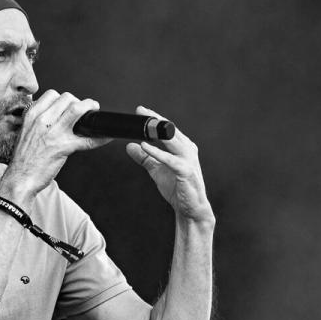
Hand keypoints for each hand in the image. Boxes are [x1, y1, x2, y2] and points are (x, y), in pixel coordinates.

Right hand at [0, 90, 110, 200]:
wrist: (20, 179)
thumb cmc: (23, 159)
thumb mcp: (27, 132)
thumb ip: (40, 121)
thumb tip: (58, 115)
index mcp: (32, 115)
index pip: (52, 94)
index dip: (65, 99)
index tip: (70, 104)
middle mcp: (42, 121)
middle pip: (67, 98)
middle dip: (79, 102)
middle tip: (84, 110)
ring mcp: (53, 133)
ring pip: (77, 110)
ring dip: (90, 109)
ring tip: (93, 114)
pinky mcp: (63, 147)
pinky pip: (87, 139)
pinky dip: (100, 137)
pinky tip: (106, 137)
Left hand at [125, 106, 213, 222]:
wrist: (190, 209)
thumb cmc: (178, 188)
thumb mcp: (157, 170)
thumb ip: (145, 157)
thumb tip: (129, 146)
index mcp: (183, 147)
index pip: (168, 128)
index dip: (154, 118)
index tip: (140, 111)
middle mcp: (188, 150)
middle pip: (170, 130)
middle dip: (155, 119)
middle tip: (140, 110)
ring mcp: (188, 160)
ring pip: (172, 141)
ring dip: (157, 131)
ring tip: (143, 124)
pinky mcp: (185, 171)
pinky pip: (169, 159)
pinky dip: (157, 152)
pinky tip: (145, 146)